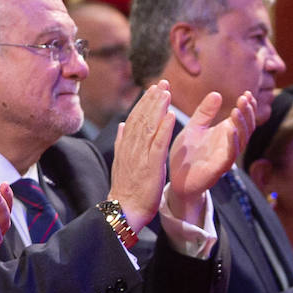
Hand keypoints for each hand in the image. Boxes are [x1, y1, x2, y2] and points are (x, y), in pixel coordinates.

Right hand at [107, 80, 175, 229]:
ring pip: (149, 126)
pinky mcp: (151, 165)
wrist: (123, 209)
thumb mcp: (121, 162)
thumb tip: (122, 125)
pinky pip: (158, 144)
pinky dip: (164, 128)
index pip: (135, 119)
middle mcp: (132, 147)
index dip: (144, 103)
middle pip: (142, 118)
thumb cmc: (125, 189)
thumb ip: (122, 142)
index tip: (152, 89)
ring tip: (166, 92)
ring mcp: (141, 155)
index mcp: (126, 146)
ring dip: (158, 108)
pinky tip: (171, 116)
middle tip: (162, 83)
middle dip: (152, 99)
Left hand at [168, 90, 256, 225]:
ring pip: (242, 140)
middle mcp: (229, 144)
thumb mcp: (194, 127)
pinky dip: (232, 141)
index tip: (247, 93)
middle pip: (246, 127)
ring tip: (238, 109)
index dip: (247, 107)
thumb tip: (217, 93)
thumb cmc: (187, 154)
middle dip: (248, 112)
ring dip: (242, 124)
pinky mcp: (219, 167)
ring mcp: (226, 156)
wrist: (177, 178)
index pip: (242, 118)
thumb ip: (205, 112)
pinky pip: (230, 154)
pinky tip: (230, 129)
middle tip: (245, 98)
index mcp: (224, 134)